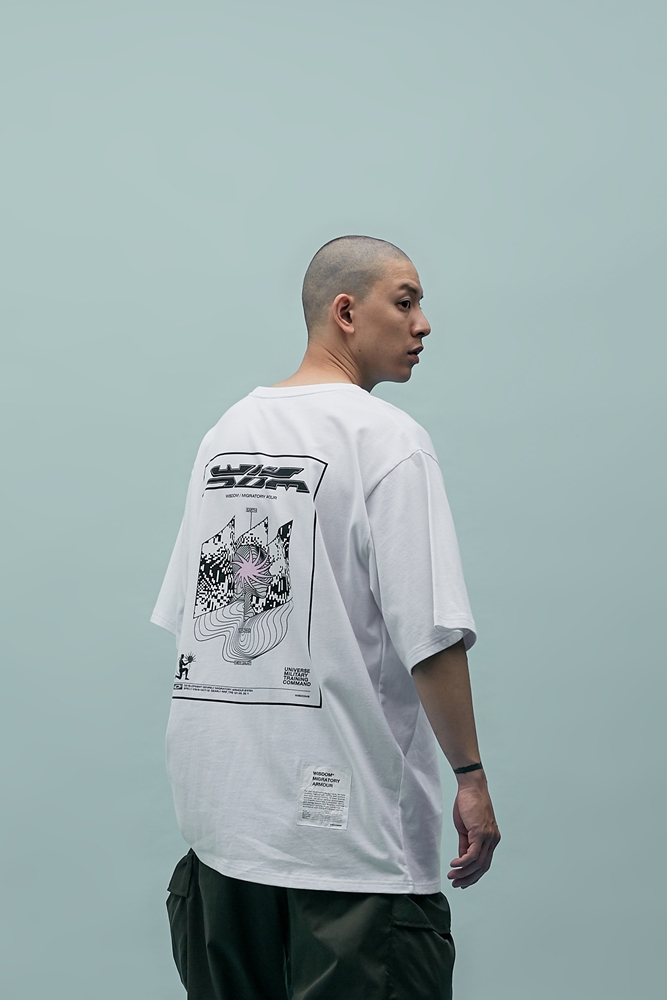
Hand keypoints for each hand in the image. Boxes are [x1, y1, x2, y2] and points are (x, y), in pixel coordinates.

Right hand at [447, 773, 499, 887]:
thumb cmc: (468, 804)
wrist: (471, 787)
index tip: (462, 882)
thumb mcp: (466, 828)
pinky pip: (472, 854)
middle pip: (482, 867)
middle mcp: (493, 840)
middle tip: (455, 884)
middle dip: (468, 878)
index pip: (484, 863)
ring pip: (477, 863)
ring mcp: (488, 837)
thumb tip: (462, 859)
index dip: (474, 875)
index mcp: (491, 839)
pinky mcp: (480, 833)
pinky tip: (454, 865)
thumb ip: (465, 843)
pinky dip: (463, 862)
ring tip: (452, 877)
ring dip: (463, 873)